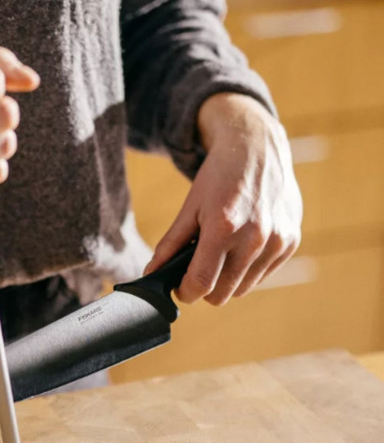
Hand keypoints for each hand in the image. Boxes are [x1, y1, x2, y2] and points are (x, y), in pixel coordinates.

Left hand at [144, 93, 301, 304]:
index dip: (185, 293)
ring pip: (243, 290)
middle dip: (205, 289)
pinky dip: (248, 271)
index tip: (179, 289)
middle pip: (222, 294)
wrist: (258, 148)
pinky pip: (262, 276)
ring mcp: (277, 241)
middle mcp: (255, 237)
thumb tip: (151, 275)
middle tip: (197, 272)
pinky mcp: (291, 242)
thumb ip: (170, 245)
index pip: (201, 283)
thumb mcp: (189, 208)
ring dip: (227, 282)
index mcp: (224, 227)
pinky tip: (241, 248)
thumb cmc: (219, 178)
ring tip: (220, 257)